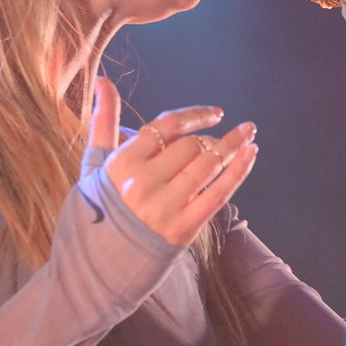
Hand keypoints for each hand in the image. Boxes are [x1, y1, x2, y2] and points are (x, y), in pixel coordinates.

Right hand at [84, 77, 257, 246]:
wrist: (97, 265)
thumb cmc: (97, 209)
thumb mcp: (94, 164)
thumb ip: (104, 121)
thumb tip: (104, 80)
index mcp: (122, 163)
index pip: (168, 125)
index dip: (196, 114)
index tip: (216, 112)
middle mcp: (144, 183)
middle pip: (190, 146)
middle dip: (211, 138)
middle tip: (225, 138)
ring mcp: (165, 207)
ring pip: (207, 166)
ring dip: (233, 146)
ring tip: (249, 133)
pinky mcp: (183, 229)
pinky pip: (218, 193)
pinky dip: (238, 171)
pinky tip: (251, 153)